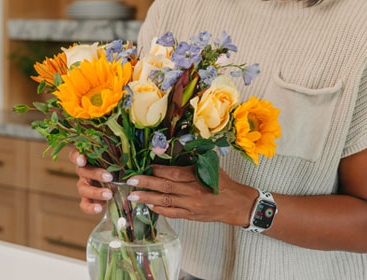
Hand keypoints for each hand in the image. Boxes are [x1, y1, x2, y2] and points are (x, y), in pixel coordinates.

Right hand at [68, 148, 113, 214]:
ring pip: (83, 189)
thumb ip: (116, 149)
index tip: (82, 159)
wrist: (119, 181)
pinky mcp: (87, 200)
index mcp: (87, 158)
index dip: (76, 157)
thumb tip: (125, 142)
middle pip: (82, 172)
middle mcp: (83, 171)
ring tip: (109, 195)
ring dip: (96, 192)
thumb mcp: (117, 155)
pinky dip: (90, 208)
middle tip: (110, 177)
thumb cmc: (117, 163)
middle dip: (96, 174)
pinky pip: (84, 205)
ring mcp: (84, 186)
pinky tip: (99, 209)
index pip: (75, 155)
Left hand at [125, 165, 257, 226]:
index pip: (174, 174)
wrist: (236, 204)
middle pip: (166, 187)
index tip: (147, 167)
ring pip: (166, 201)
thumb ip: (193, 161)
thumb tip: (174, 150)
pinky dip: (160, 210)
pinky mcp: (191, 215)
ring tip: (132, 196)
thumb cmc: (223, 183)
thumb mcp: (211, 166)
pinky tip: (149, 206)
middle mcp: (193, 192)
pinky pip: (172, 213)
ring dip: (147, 198)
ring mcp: (191, 205)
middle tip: (130, 181)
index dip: (158, 171)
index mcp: (198, 177)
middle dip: (146, 183)